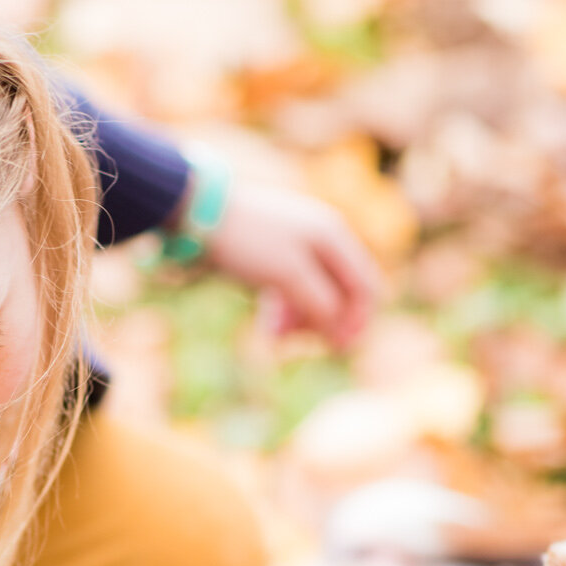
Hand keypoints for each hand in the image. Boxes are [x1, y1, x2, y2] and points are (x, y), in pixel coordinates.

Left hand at [207, 182, 382, 348]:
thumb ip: (321, 306)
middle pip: (341, 294)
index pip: (366, 287)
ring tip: (273, 336)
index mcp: (335, 238)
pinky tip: (268, 327)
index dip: (358, 322)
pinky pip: (292, 290)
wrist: (199, 213)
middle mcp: (323, 240)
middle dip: (323, 323)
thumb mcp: (288, 277)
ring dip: (300, 321)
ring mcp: (299, 247)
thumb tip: (345, 338)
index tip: (337, 351)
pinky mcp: (276, 256)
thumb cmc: (248, 242)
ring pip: (314, 295)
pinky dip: (284, 310)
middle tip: (294, 342)